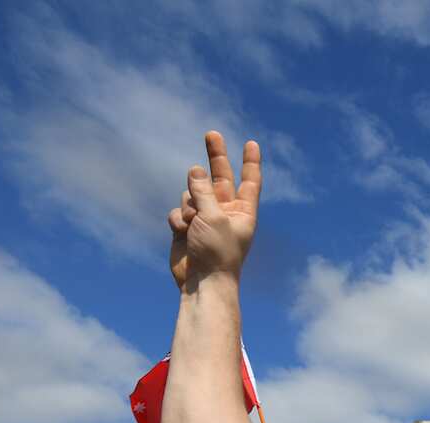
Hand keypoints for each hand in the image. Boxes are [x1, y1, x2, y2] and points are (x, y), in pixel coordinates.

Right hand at [168, 132, 261, 288]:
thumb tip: (195, 170)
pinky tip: (182, 232)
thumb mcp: (214, 216)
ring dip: (189, 205)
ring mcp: (204, 219)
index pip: (249, 181)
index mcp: (242, 211)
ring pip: (191, 194)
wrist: (201, 283)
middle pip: (219, 177)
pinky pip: (178, 210)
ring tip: (193, 225)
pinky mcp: (186, 227)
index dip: (250, 162)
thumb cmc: (217, 252)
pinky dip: (178, 219)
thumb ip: (204, 191)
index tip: (252, 143)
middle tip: (211, 133)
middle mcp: (225, 212)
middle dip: (215, 156)